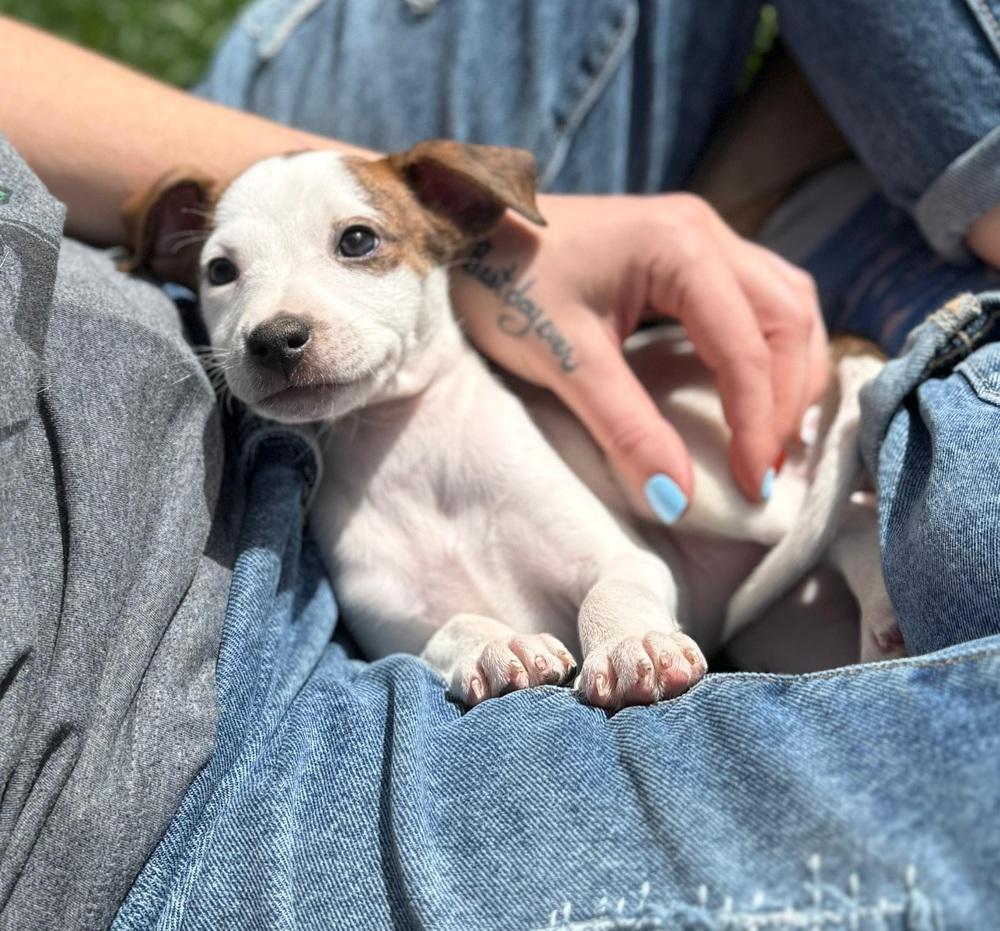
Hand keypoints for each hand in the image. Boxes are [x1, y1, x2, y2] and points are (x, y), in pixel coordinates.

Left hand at [450, 192, 828, 519]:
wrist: (463, 233)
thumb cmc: (504, 285)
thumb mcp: (564, 360)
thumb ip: (625, 428)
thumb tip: (677, 499)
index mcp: (681, 246)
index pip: (748, 347)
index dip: (758, 423)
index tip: (752, 485)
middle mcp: (706, 230)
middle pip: (787, 317)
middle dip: (787, 397)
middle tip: (766, 468)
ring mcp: (701, 233)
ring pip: (784, 301)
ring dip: (788, 369)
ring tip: (770, 435)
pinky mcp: (688, 249)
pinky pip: (757, 297)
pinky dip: (768, 348)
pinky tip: (753, 389)